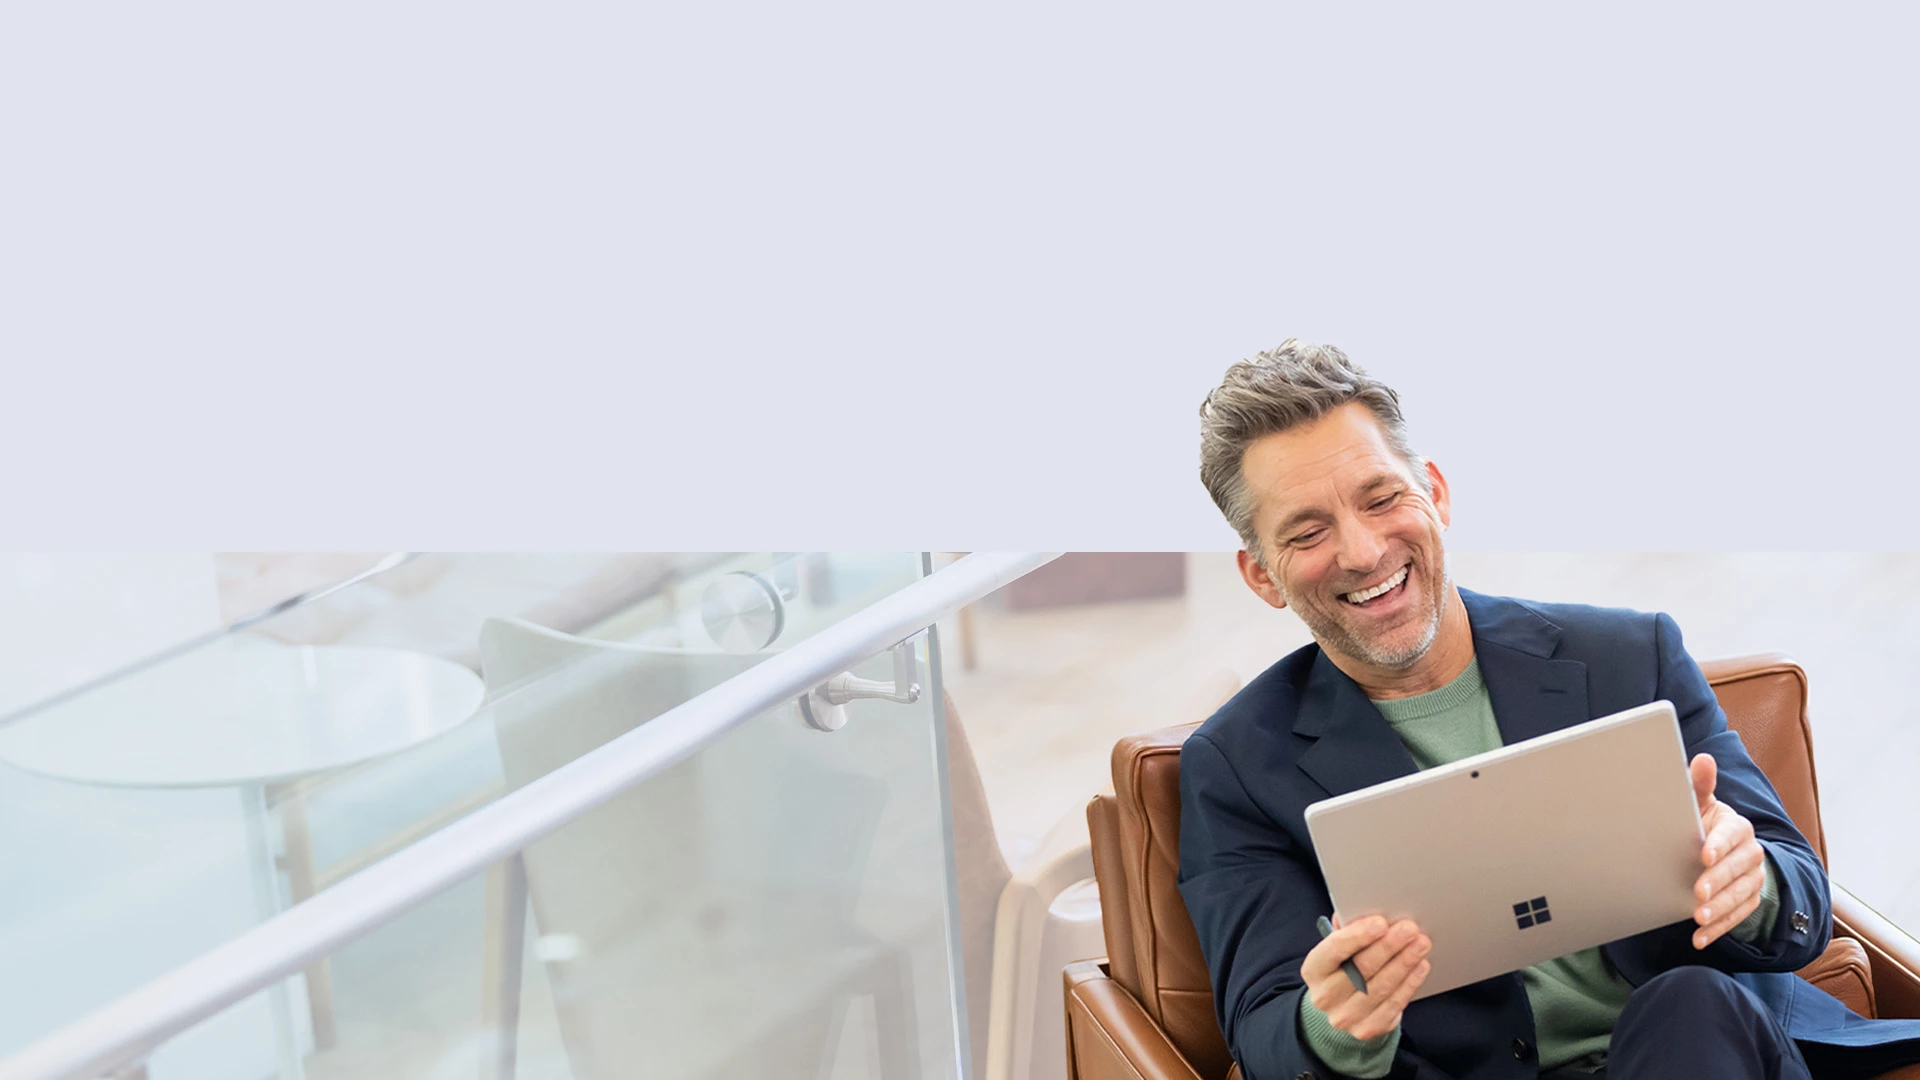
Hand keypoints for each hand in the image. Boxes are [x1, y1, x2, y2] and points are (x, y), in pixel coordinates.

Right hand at [1301, 915, 1431, 1039]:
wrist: (1342, 1007)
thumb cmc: (1343, 968)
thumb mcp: (1337, 949)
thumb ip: (1347, 930)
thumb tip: (1362, 909)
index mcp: (1313, 970)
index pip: (1334, 949)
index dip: (1359, 935)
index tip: (1381, 922)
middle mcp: (1325, 997)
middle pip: (1361, 968)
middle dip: (1389, 946)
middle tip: (1409, 929)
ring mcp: (1346, 1017)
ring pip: (1381, 987)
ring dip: (1405, 962)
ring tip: (1420, 944)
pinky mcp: (1368, 1029)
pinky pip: (1394, 1004)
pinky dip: (1410, 983)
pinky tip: (1420, 966)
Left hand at [1689, 753, 1767, 948]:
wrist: (1719, 850)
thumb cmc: (1702, 823)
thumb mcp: (1699, 805)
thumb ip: (1699, 785)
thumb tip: (1703, 758)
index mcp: (1738, 827)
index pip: (1733, 836)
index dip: (1719, 845)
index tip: (1702, 855)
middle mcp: (1751, 853)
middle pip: (1738, 869)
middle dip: (1718, 882)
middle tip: (1697, 893)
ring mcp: (1753, 879)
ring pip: (1740, 896)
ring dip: (1719, 909)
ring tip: (1698, 918)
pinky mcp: (1749, 900)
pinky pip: (1738, 917)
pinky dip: (1719, 929)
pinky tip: (1700, 938)